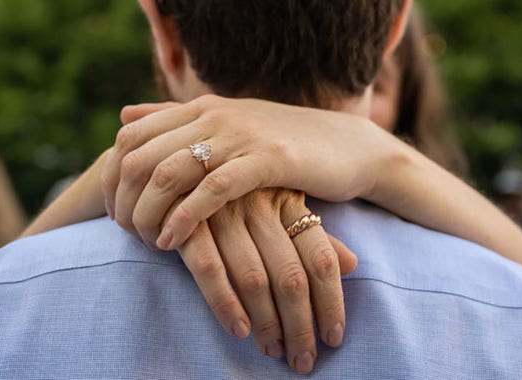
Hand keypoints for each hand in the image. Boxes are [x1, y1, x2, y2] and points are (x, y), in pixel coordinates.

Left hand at [102, 95, 390, 249]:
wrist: (347, 146)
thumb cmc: (281, 143)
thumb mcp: (224, 125)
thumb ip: (173, 120)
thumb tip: (123, 115)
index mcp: (199, 109)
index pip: (129, 137)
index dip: (110, 177)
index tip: (113, 213)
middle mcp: (213, 117)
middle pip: (139, 156)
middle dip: (123, 201)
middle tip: (125, 234)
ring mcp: (240, 136)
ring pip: (168, 172)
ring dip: (147, 213)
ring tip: (145, 242)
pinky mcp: (269, 160)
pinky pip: (212, 189)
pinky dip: (184, 217)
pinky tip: (173, 241)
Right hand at [175, 188, 356, 372]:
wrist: (168, 161)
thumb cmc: (230, 191)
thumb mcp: (276, 202)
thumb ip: (310, 233)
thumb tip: (354, 264)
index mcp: (288, 199)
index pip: (320, 258)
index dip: (331, 302)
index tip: (334, 337)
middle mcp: (260, 204)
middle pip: (291, 276)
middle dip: (300, 325)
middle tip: (303, 360)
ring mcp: (224, 211)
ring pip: (255, 279)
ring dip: (267, 324)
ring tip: (273, 352)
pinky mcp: (188, 220)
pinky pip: (209, 269)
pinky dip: (225, 303)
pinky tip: (239, 330)